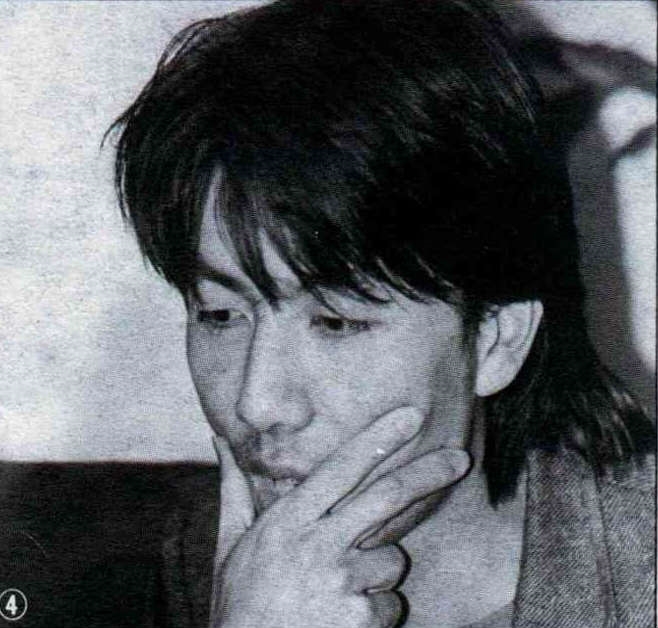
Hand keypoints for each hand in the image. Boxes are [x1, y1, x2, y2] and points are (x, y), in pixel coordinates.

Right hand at [211, 407, 470, 627]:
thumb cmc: (239, 604)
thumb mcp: (229, 544)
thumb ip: (234, 489)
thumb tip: (219, 441)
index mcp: (288, 522)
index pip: (340, 469)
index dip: (377, 439)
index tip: (410, 416)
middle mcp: (317, 545)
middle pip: (386, 499)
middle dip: (427, 474)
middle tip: (460, 457)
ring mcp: (340, 584)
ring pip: (392, 560)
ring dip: (379, 573)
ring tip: (337, 593)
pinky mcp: (359, 620)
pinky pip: (390, 605)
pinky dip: (375, 612)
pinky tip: (341, 621)